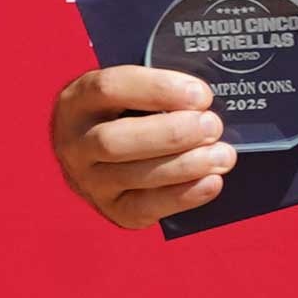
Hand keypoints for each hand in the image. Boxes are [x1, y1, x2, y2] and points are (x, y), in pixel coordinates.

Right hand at [53, 65, 227, 230]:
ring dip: (186, 164)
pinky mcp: (112, 209)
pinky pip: (146, 207)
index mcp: (77, 101)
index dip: (158, 89)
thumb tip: (205, 96)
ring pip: (132, 174)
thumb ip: (161, 90)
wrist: (100, 158)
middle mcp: (75, 143)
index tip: (200, 95)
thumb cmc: (128, 115)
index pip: (110, 88)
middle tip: (212, 126)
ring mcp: (89, 180)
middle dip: (171, 133)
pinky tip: (212, 181)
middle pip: (115, 140)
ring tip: (223, 155)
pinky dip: (184, 195)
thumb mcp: (131, 93)